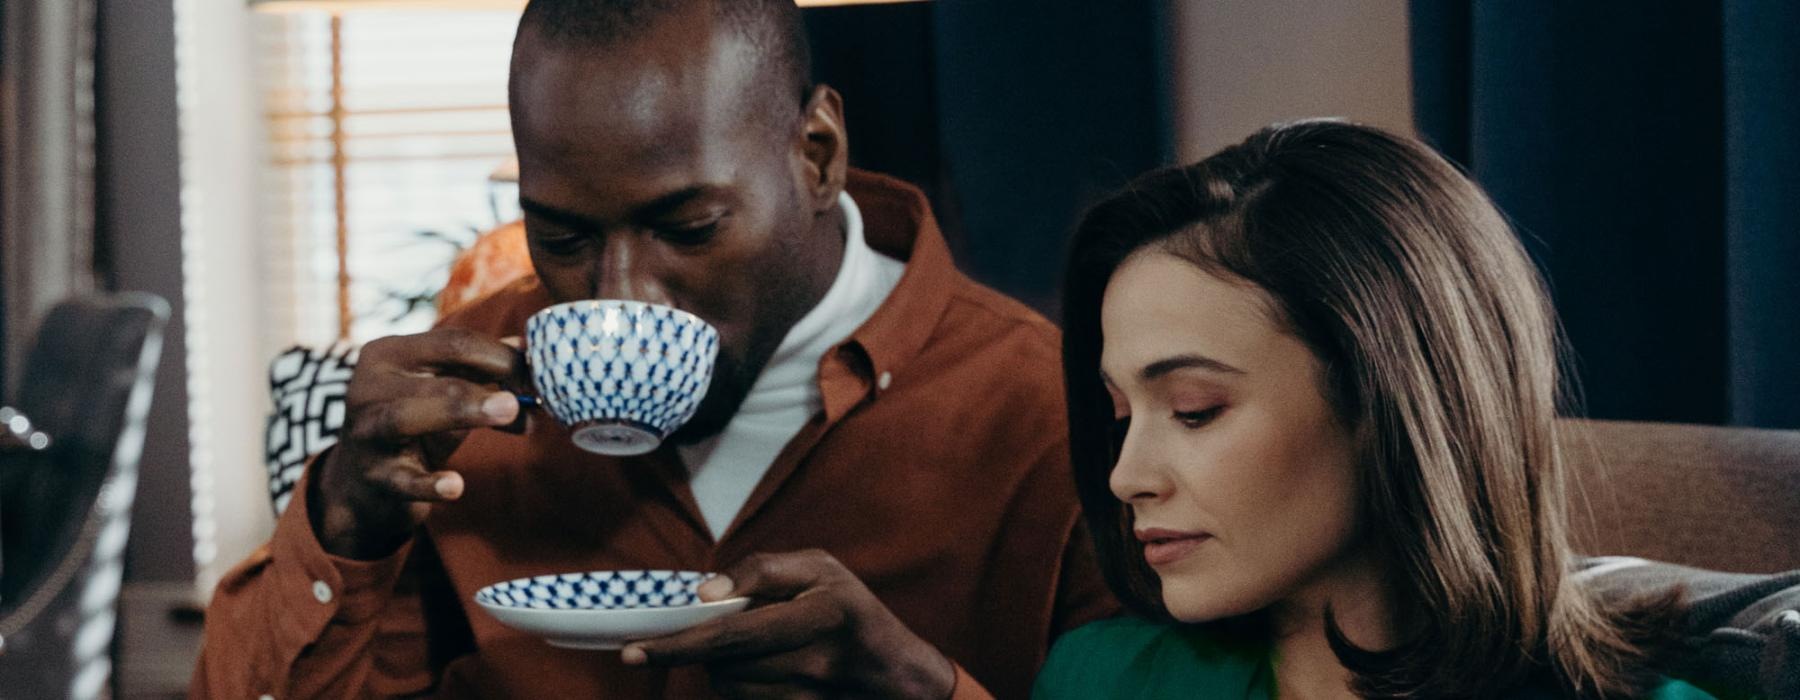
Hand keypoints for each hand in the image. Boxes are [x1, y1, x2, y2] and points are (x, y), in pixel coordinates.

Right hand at [309, 329, 528, 558]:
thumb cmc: (416, 426)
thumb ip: (485, 372)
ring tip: (509, 414)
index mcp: (390, 354)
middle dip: (485, 386)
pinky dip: (428, 483)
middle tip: (524, 398)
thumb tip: (532, 350)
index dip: (500, 357)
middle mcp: (369, 386)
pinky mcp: (373, 477)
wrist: (364, 483)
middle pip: (434, 377)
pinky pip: (401, 479)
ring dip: (460, 412)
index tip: (537, 376)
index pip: (452, 342)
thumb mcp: (446, 391)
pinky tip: (456, 486)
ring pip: (405, 416)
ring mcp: (366, 432)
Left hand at [621, 550, 955, 699]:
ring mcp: (809, 698)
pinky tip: (760, 670)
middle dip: (700, 649)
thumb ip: (763, 570)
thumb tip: (704, 593)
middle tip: (695, 634)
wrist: (897, 674)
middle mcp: (816, 662)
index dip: (679, 644)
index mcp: (822, 614)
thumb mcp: (822, 568)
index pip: (733, 634)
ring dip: (722, 668)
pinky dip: (739, 686)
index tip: (632, 650)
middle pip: (724, 666)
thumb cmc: (854, 611)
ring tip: (751, 647)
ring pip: (729, 688)